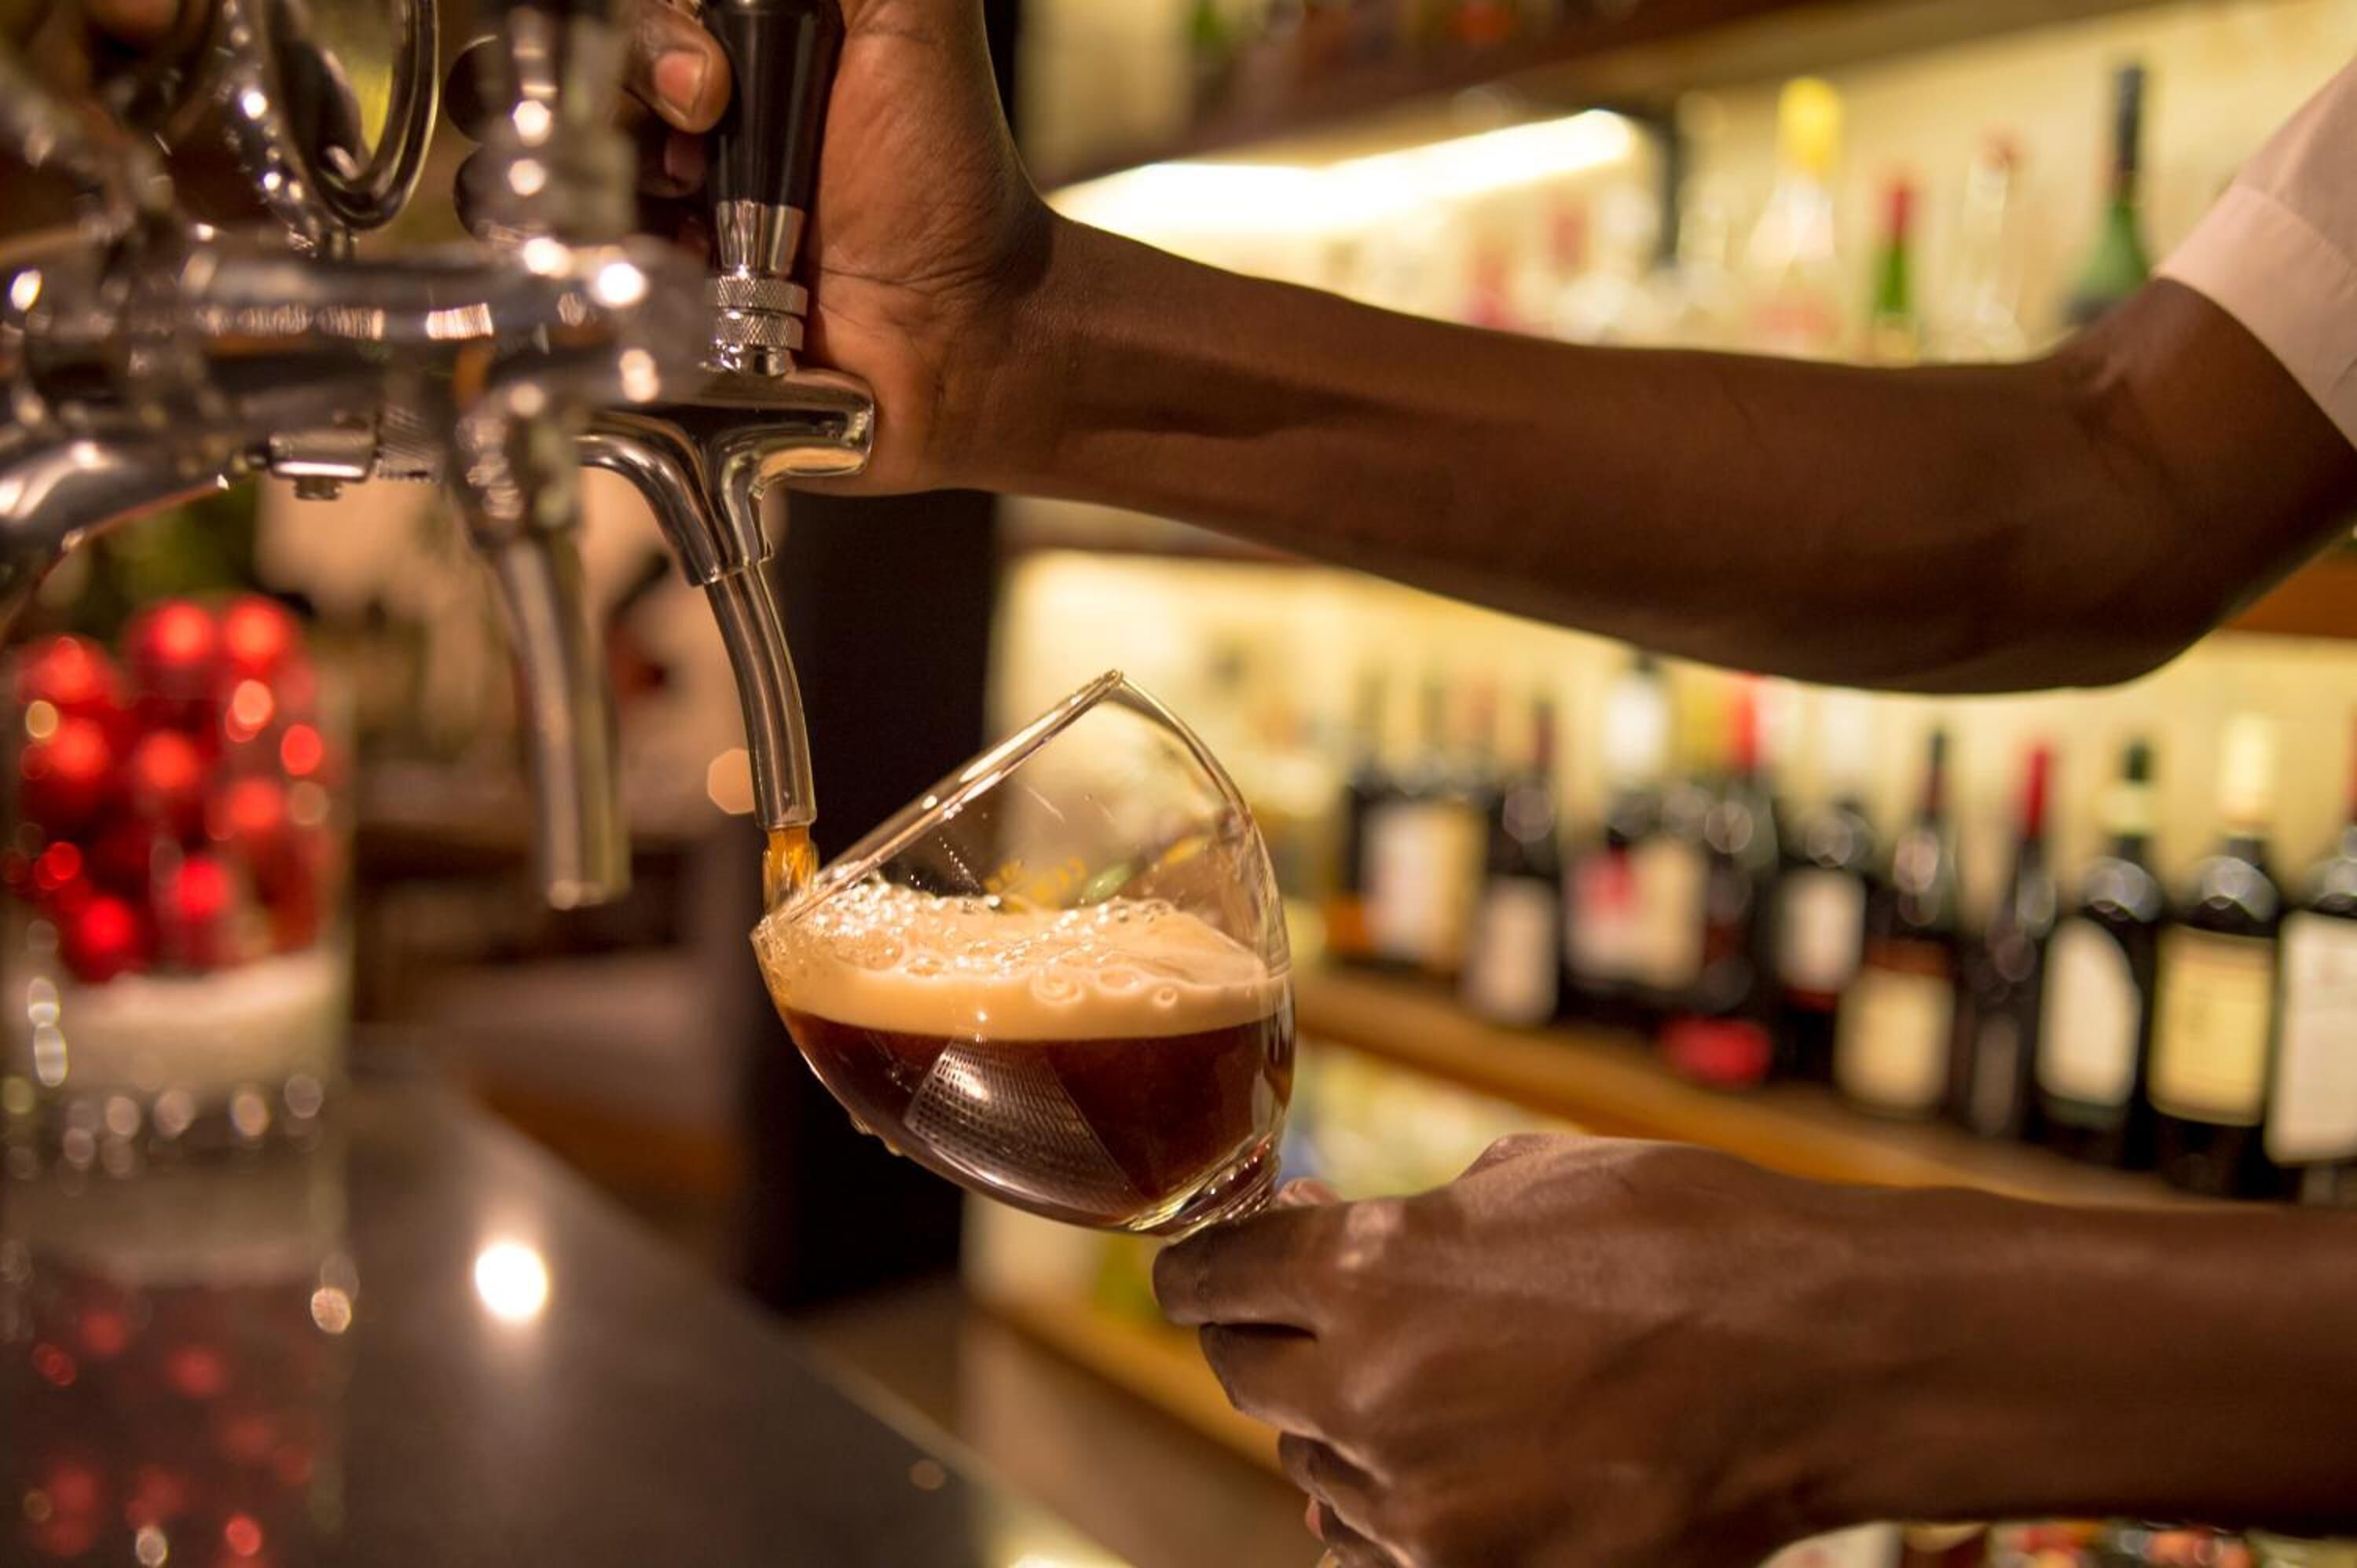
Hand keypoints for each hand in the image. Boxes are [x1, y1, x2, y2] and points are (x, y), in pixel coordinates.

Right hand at [454, 0, 1052, 496]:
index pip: (594, 16)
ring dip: (584, 194)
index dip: (636, 39)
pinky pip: (534, 280)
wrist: (964, 330)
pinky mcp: (620, 315)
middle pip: (530, 75)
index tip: (708, 88)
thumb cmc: (943, 182)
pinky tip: (671, 287)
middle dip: (600, 104)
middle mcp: (649, 128)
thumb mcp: (907, 22)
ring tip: (684, 236)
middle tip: (693, 154)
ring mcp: (626, 222)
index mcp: (701, 51)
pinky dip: (582, 276)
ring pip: (509, 173)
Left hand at [1155, 1138, 1869, 1567]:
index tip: (1219, 1264)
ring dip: (1342, 1426)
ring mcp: (1419, 1506)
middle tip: (1318, 1312)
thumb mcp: (1524, 1177)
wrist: (1821, 1356)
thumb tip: (1331, 1229)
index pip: (1207, 1280)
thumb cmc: (1687, 1237)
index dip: (1207, 1265)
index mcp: (1361, 1273)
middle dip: (1271, 1338)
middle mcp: (1365, 1396)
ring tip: (1430, 1383)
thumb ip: (1408, 1219)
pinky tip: (1450, 1463)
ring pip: (1314, 1470)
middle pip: (1246, 1377)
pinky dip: (1392, 1506)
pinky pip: (1377, 1546)